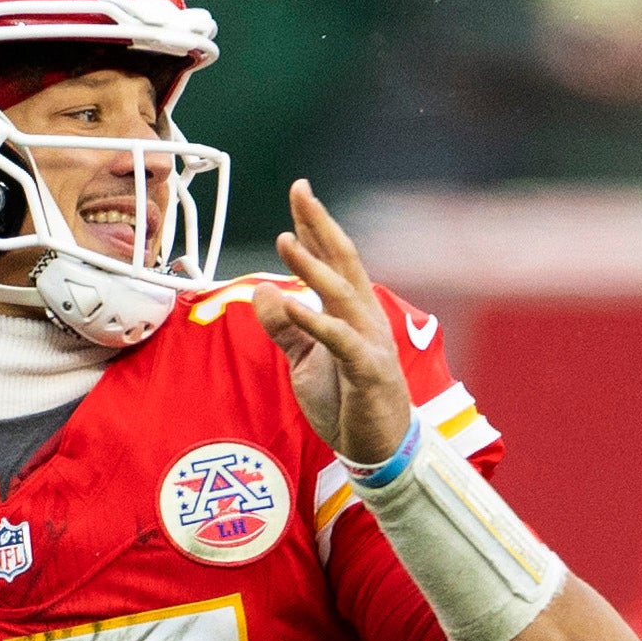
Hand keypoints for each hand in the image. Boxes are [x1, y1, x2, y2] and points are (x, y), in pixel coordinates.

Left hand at [252, 182, 411, 468]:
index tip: (300, 191)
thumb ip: (285, 326)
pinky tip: (291, 301)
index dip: (316, 225)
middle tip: (301, 191)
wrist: (378, 449)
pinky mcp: (367, 371)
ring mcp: (369, 342)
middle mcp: (366, 318)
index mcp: (353, 312)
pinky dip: (314, 320)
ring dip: (312, 266)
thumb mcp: (304, 360)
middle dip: (321, 225)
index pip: (334, 259)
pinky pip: (339, 340)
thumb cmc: (346, 402)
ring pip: (341, 294)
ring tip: (285, 241)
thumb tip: (263, 291)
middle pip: (344, 262)